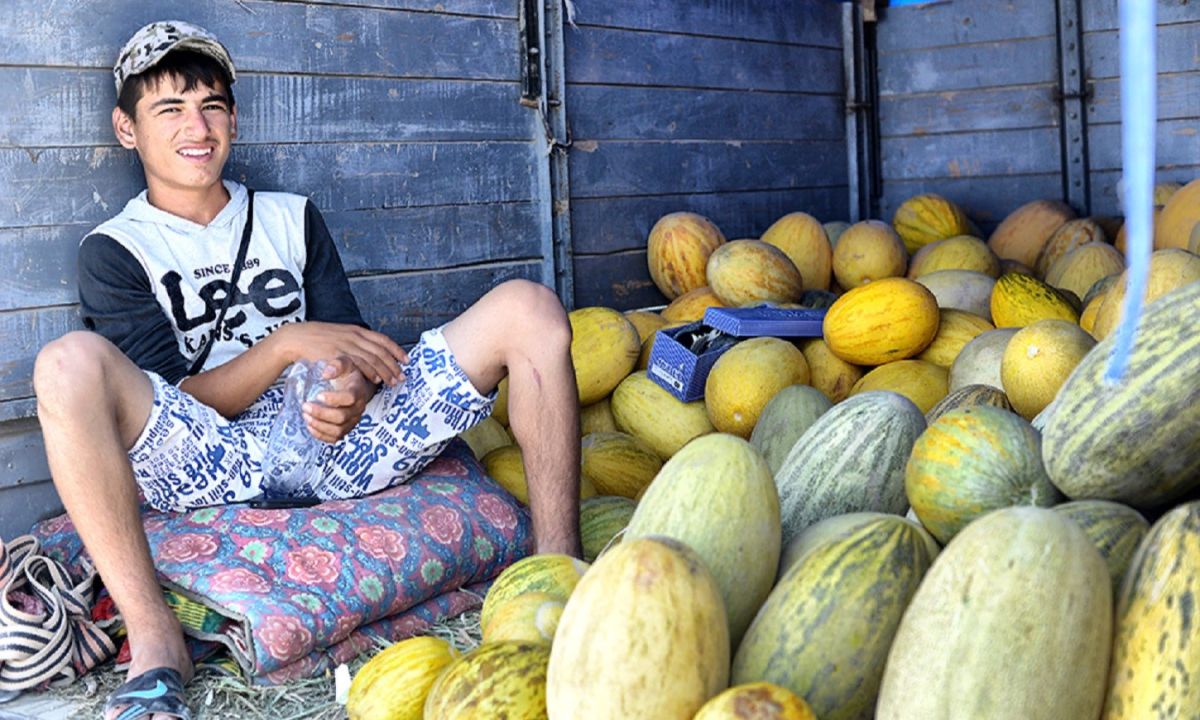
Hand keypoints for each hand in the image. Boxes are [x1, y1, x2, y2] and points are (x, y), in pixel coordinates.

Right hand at [279, 321, 407, 386]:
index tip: (407, 360)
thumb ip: (356, 342)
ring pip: (373, 358)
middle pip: (381, 351)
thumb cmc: (318, 339)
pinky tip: (375, 380)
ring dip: (385, 371)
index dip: (397, 350)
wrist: (297, 338)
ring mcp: (346, 345)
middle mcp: (354, 336)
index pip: (383, 339)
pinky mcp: (338, 354)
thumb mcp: (341, 335)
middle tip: (402, 377)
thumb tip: (369, 351)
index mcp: (357, 330)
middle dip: (394, 365)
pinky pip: (358, 364)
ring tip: (393, 382)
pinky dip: (369, 372)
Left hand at [302, 357, 376, 442]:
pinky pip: (335, 438)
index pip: (350, 398)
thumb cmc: (347, 374)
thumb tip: (326, 373)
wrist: (354, 385)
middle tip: (305, 406)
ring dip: (319, 425)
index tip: (318, 395)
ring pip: (338, 430)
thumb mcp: (345, 362)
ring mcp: (353, 420)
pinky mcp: (346, 429)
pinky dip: (321, 435)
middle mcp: (359, 408)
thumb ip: (337, 364)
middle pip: (342, 417)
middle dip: (321, 413)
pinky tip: (310, 426)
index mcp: (359, 390)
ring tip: (306, 416)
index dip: (334, 399)